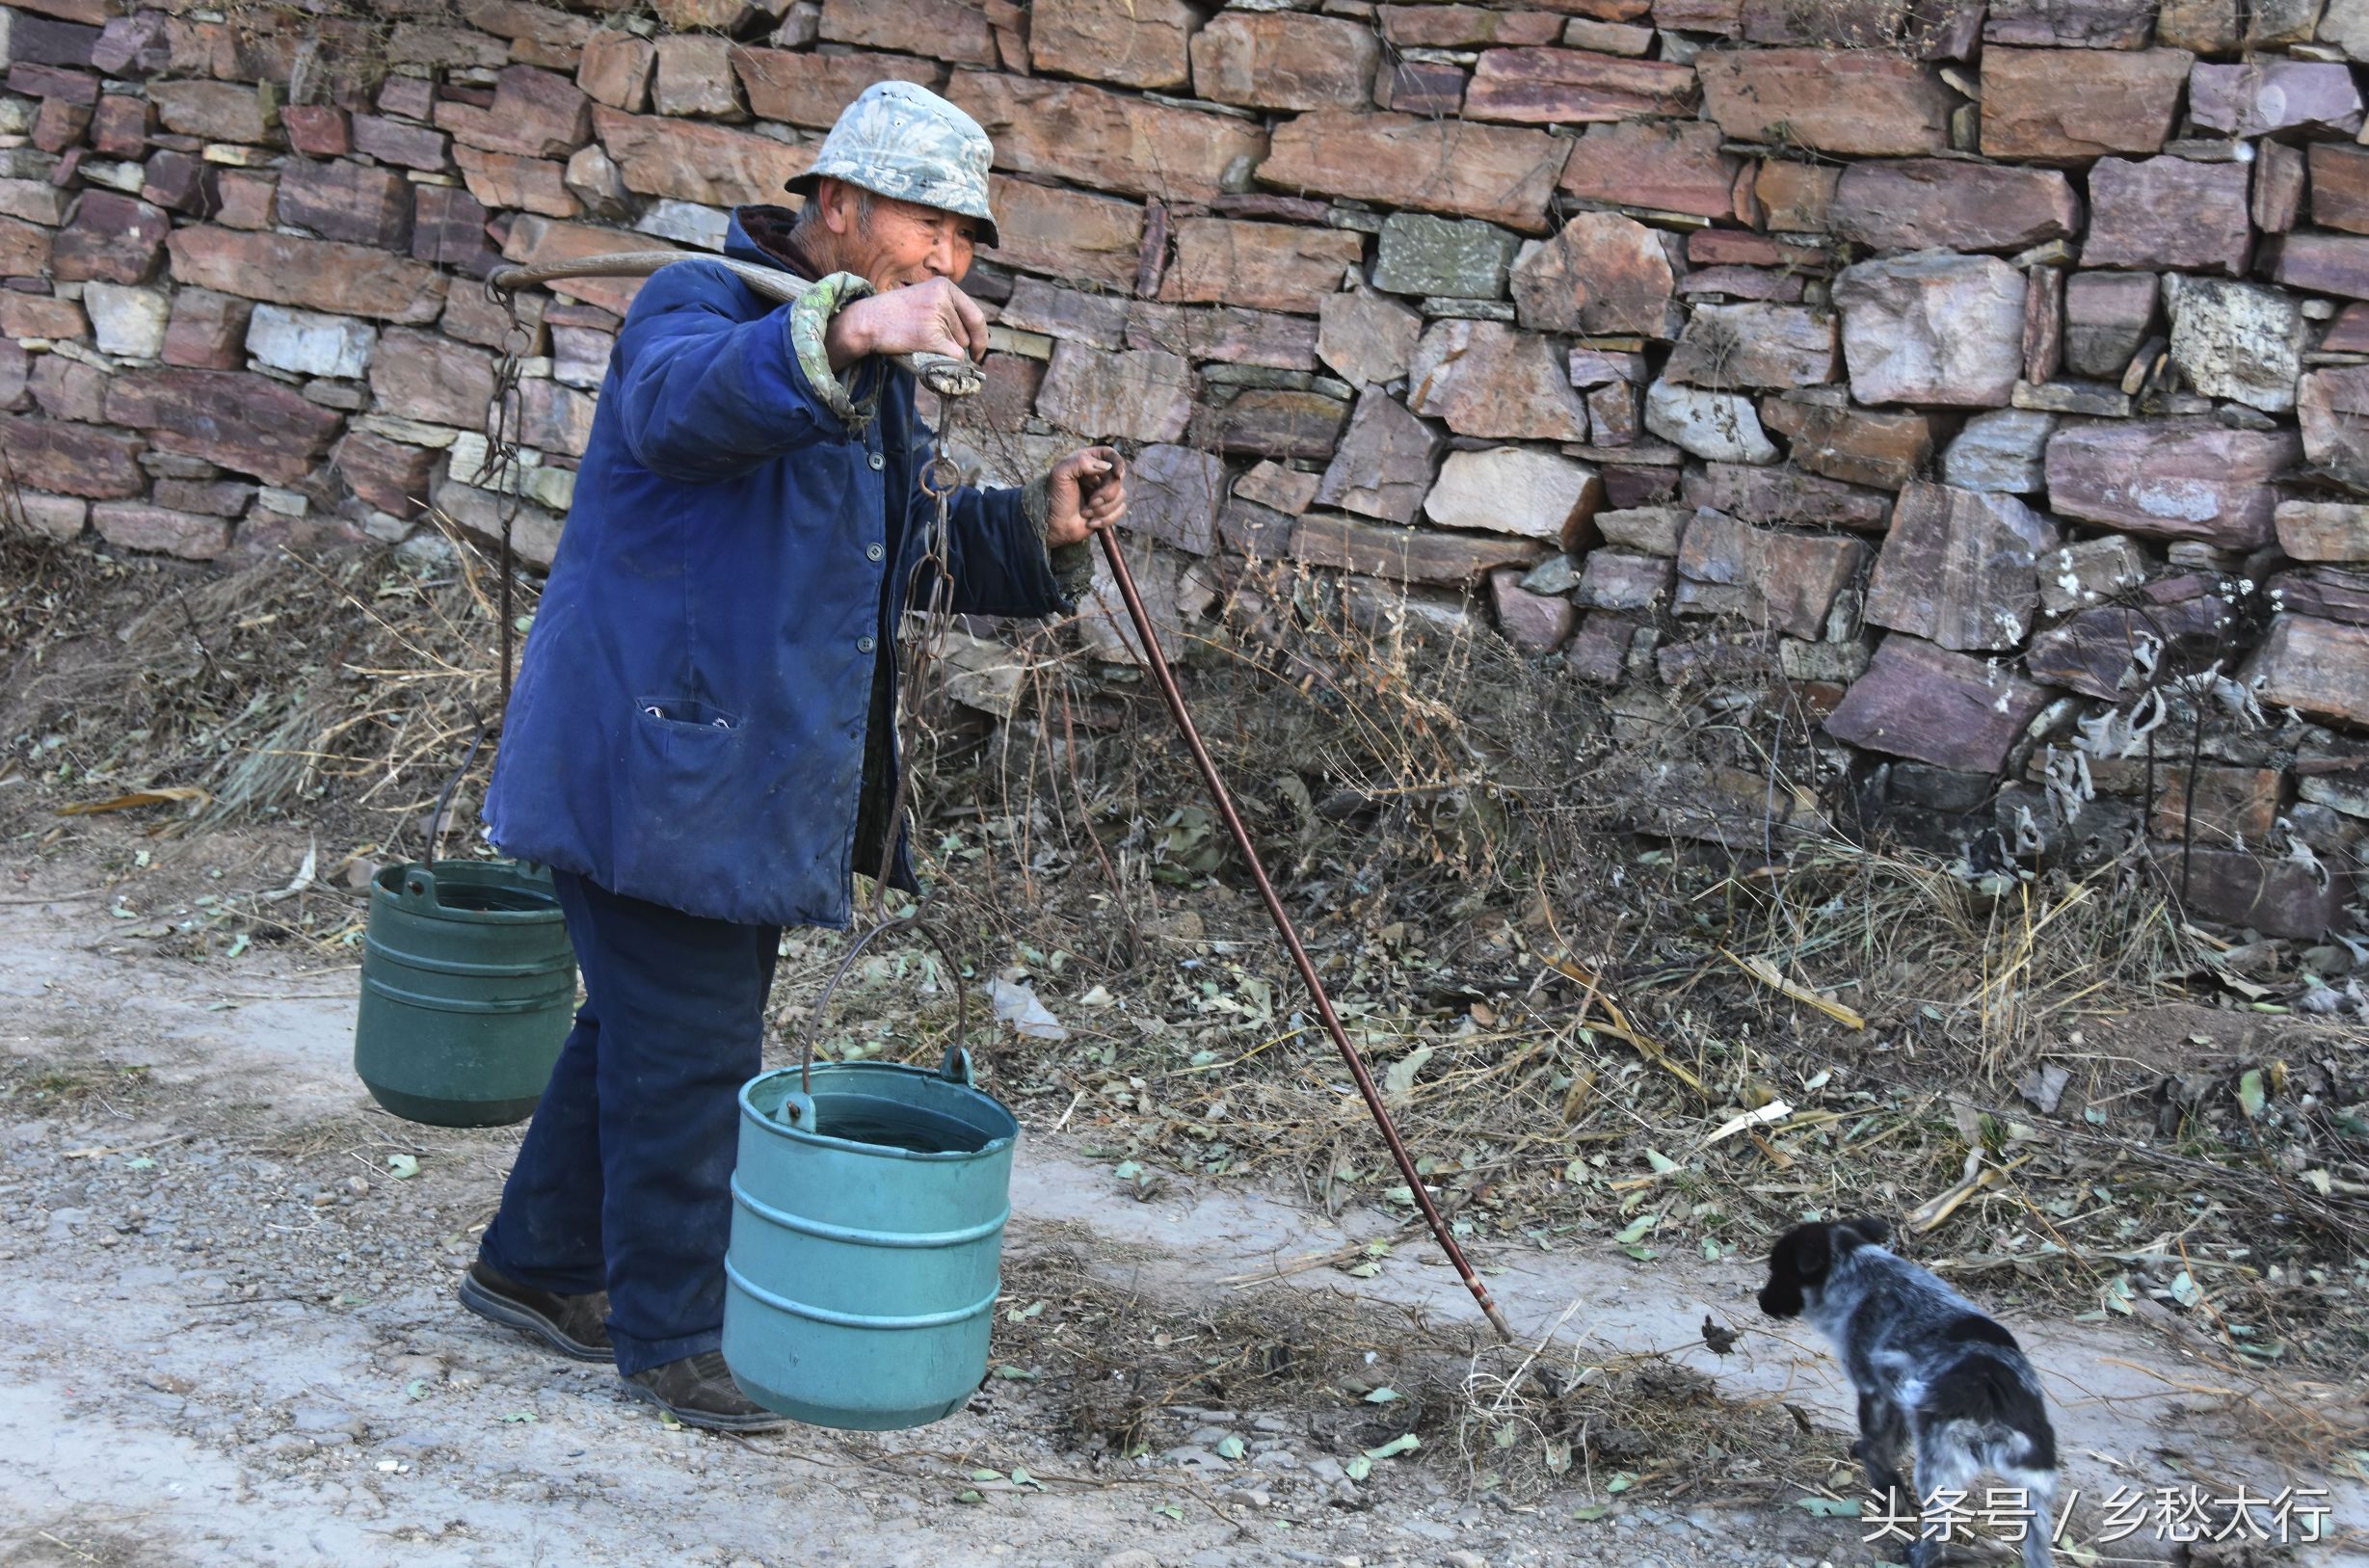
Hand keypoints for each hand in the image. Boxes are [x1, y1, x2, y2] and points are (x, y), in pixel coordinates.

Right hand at [823, 277, 988, 371]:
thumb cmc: (895, 314)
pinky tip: (924, 351)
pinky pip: (953, 357)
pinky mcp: (931, 336)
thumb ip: (950, 309)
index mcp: (945, 286)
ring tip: (919, 339)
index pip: (976, 315)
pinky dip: (944, 362)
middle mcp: (943, 298)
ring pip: (960, 347)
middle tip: (928, 338)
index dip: (981, 337)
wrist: (867, 320)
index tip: (979, 352)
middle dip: (956, 344)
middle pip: (967, 335)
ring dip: (944, 350)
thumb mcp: (925, 297)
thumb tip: (977, 337)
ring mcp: (937, 316)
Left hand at [1046, 447, 1124, 547]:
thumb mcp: (1060, 473)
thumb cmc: (1054, 497)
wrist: (1052, 524)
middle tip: (1090, 503)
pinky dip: (1106, 519)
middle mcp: (1098, 475)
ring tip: (1085, 513)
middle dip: (1106, 494)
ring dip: (1103, 509)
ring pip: (1120, 496)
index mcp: (1087, 462)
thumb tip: (1107, 467)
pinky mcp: (1108, 509)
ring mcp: (1104, 492)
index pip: (1110, 454)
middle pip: (1118, 479)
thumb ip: (1081, 462)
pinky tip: (1090, 522)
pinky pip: (1120, 510)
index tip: (1117, 475)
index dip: (1118, 463)